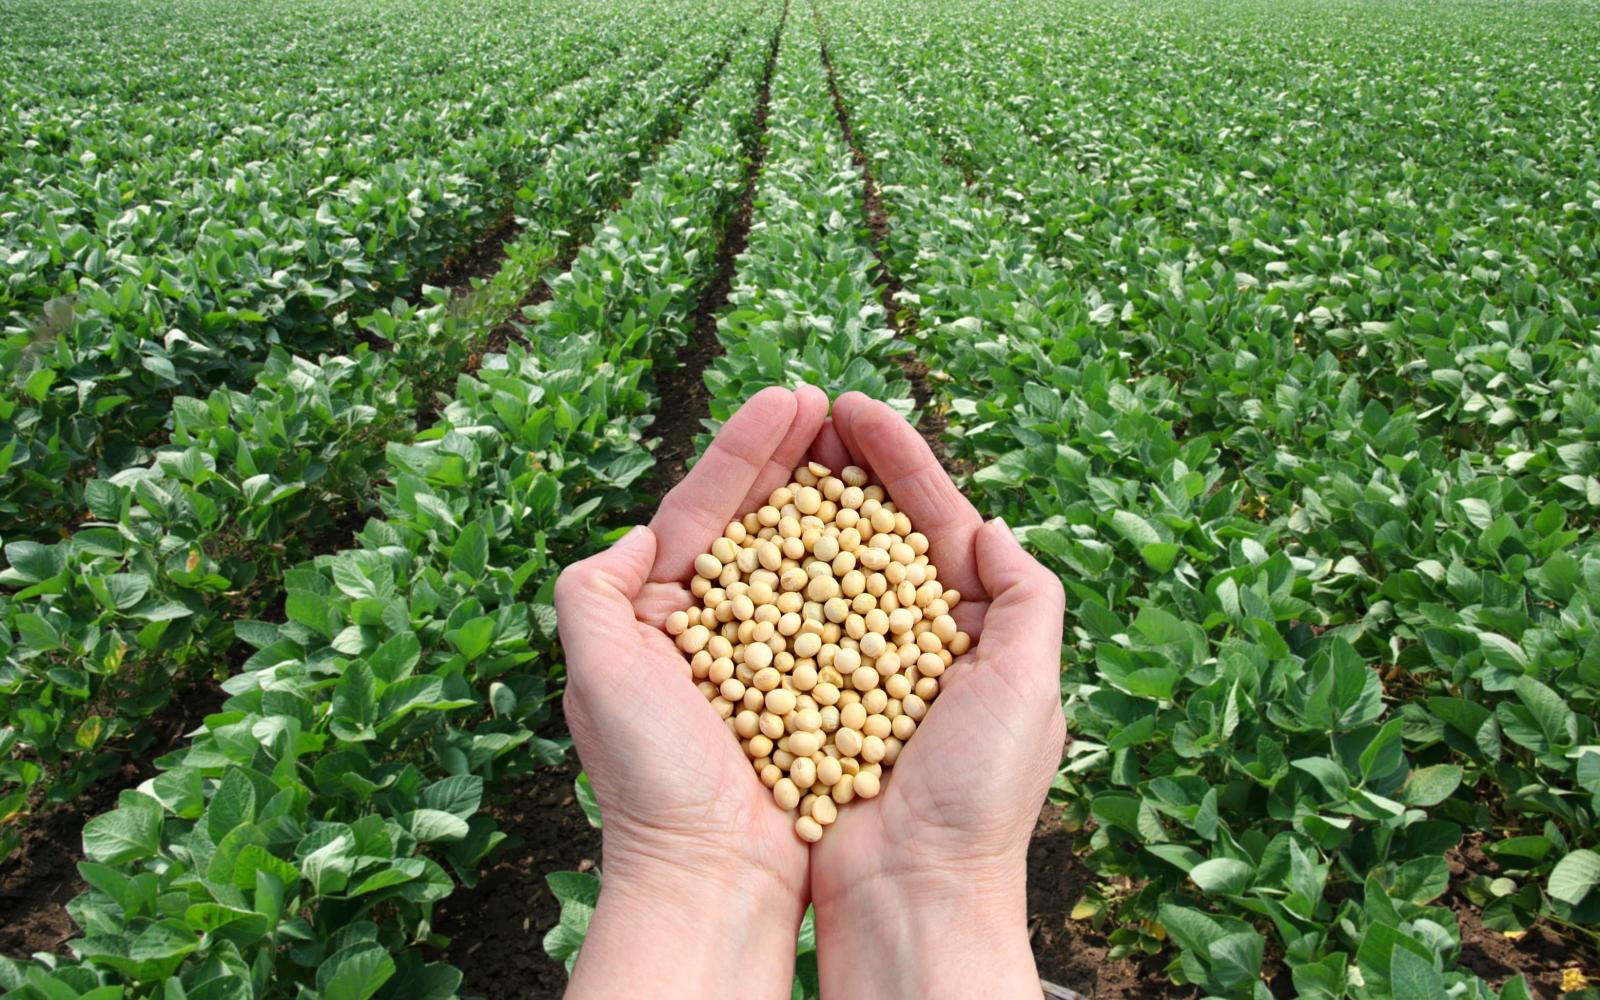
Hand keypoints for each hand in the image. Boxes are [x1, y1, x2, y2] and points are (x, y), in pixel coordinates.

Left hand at [554, 386, 829, 998]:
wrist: (711, 875)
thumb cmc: (649, 778)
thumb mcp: (596, 672)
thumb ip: (593, 590)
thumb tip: (637, 534)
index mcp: (658, 614)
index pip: (703, 510)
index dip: (745, 449)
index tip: (791, 397)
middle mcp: (714, 628)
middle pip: (757, 522)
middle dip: (791, 458)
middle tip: (830, 403)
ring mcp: (768, 656)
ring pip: (803, 557)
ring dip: (830, 498)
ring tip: (862, 444)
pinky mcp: (815, 688)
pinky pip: (840, 615)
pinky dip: (861, 568)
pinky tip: (888, 531)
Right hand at [805, 392, 1066, 999]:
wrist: (909, 896)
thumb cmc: (977, 797)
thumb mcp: (1028, 687)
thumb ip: (1025, 597)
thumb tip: (988, 523)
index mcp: (970, 630)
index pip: (933, 519)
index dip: (898, 459)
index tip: (853, 406)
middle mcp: (907, 641)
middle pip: (871, 529)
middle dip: (840, 467)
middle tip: (802, 408)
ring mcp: (848, 666)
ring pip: (818, 566)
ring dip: (795, 504)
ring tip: (766, 450)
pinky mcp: (797, 697)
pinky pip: (774, 622)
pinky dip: (758, 575)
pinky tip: (735, 534)